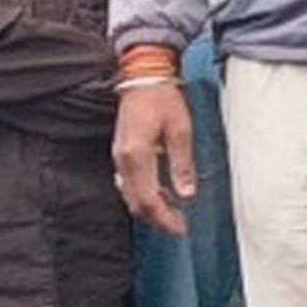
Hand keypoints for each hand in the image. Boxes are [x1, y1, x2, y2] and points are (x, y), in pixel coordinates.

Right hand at [113, 80, 196, 233]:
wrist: (143, 77)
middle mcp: (123, 160)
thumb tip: (187, 195)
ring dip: (150, 208)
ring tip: (173, 212)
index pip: (149, 200)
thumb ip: (182, 165)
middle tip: (179, 226)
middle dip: (157, 219)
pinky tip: (161, 193)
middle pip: (136, 203)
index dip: (164, 219)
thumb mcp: (181, 131)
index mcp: (138, 155)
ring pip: (130, 196)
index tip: (181, 229)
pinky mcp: (120, 153)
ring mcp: (119, 157)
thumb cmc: (163, 100)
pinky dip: (143, 194)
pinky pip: (128, 183)